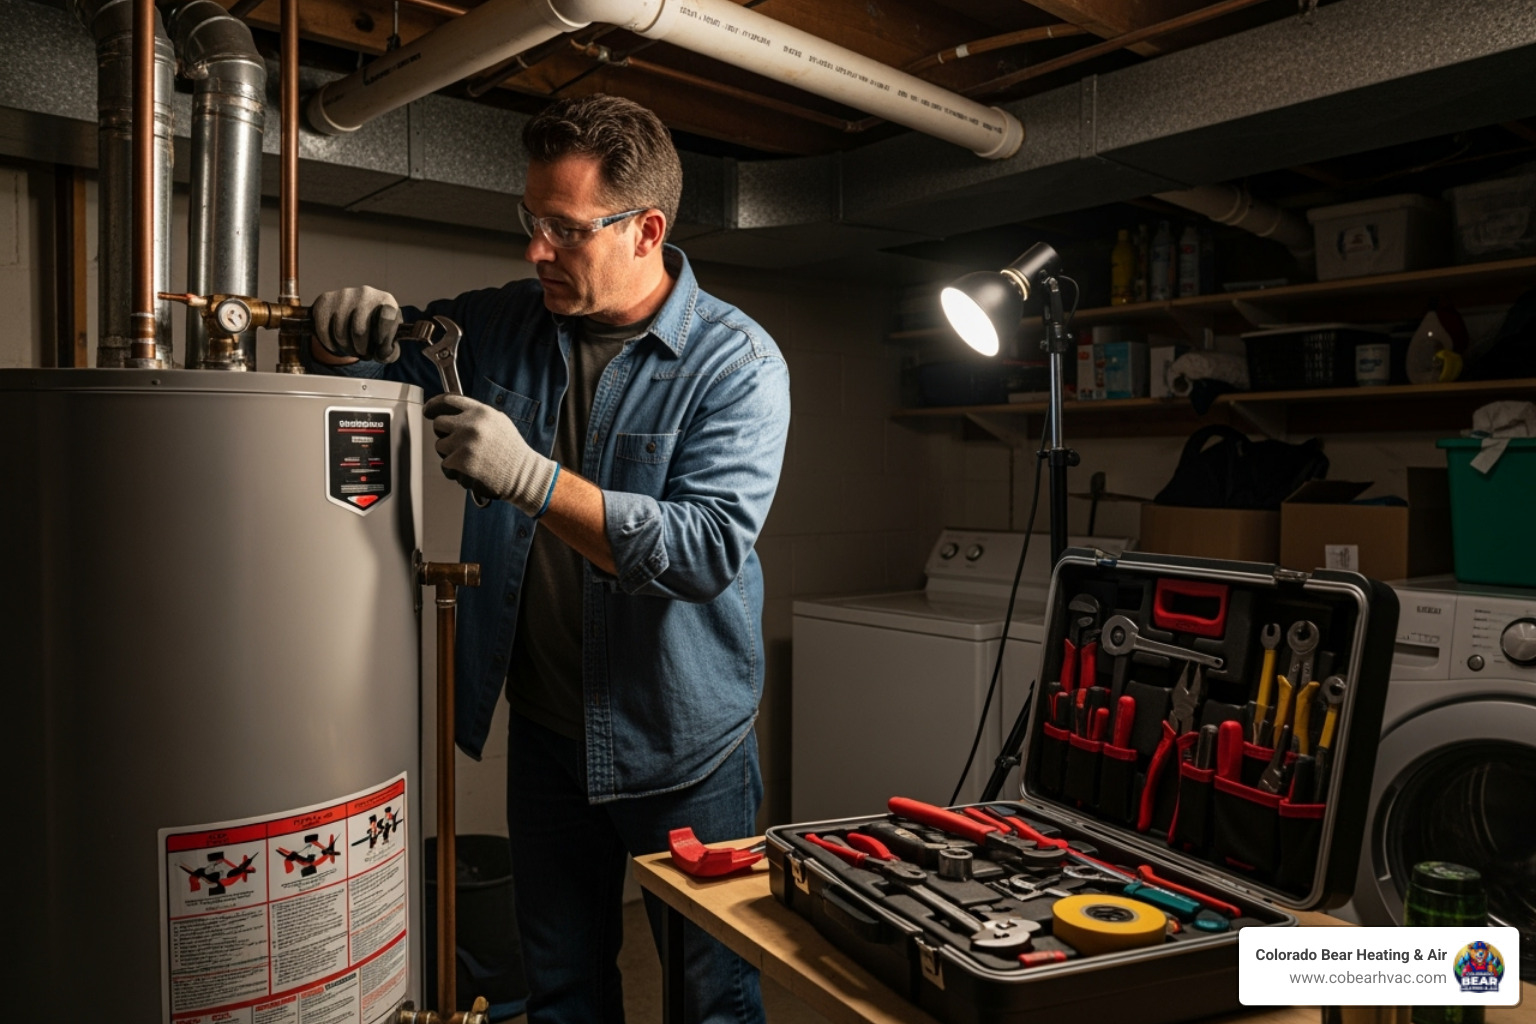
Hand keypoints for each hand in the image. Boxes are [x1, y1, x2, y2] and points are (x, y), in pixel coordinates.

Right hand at [311, 286, 401, 362]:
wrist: (354, 315)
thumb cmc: (376, 330)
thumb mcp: (388, 341)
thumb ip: (390, 352)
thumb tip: (381, 355)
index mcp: (386, 301)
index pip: (387, 318)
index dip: (383, 338)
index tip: (379, 346)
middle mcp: (365, 293)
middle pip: (359, 331)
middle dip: (361, 349)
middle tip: (363, 353)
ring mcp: (344, 295)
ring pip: (340, 333)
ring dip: (346, 348)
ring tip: (352, 349)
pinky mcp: (326, 299)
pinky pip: (323, 330)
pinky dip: (330, 344)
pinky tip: (337, 345)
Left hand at [424, 394, 558, 515]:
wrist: (523, 475)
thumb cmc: (512, 451)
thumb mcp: (499, 422)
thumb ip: (476, 415)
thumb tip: (454, 413)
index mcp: (480, 411)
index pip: (447, 400)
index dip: (434, 405)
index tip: (428, 411)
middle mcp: (470, 424)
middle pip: (439, 423)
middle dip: (444, 433)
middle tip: (457, 443)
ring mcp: (463, 443)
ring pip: (440, 445)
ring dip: (450, 453)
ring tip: (470, 459)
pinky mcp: (459, 462)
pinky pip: (445, 464)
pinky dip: (454, 470)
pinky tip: (470, 470)